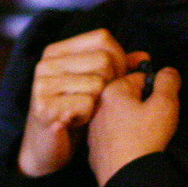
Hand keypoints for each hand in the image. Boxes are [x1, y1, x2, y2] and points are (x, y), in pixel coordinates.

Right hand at [19, 29, 134, 177]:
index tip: (117, 78)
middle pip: (103, 60)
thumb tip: (144, 57)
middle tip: (99, 100)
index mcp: (56, 51)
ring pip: (97, 84)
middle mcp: (46, 64)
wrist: (44, 148)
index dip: (119, 58)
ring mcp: (43, 85)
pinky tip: (75, 121)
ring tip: (83, 111)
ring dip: (98, 103)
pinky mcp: (44, 108)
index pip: (102, 38)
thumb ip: (117, 68)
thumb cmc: (73, 112)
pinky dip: (88, 116)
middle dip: (111, 83)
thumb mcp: (94, 85)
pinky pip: (87, 104)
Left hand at [88, 63, 179, 186]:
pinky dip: (123, 137)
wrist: (127, 178)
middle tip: (156, 119)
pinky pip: (112, 135)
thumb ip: (168, 82)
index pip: (138, 76)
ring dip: (131, 120)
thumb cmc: (146, 137)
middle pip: (126, 96)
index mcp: (112, 90)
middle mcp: (97, 107)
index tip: (163, 101)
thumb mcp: (165, 104)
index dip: (155, 87)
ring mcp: (93, 130)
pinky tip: (133, 147)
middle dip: (142, 102)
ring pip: (118, 116)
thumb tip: (167, 71)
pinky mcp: (94, 150)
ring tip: (146, 134)